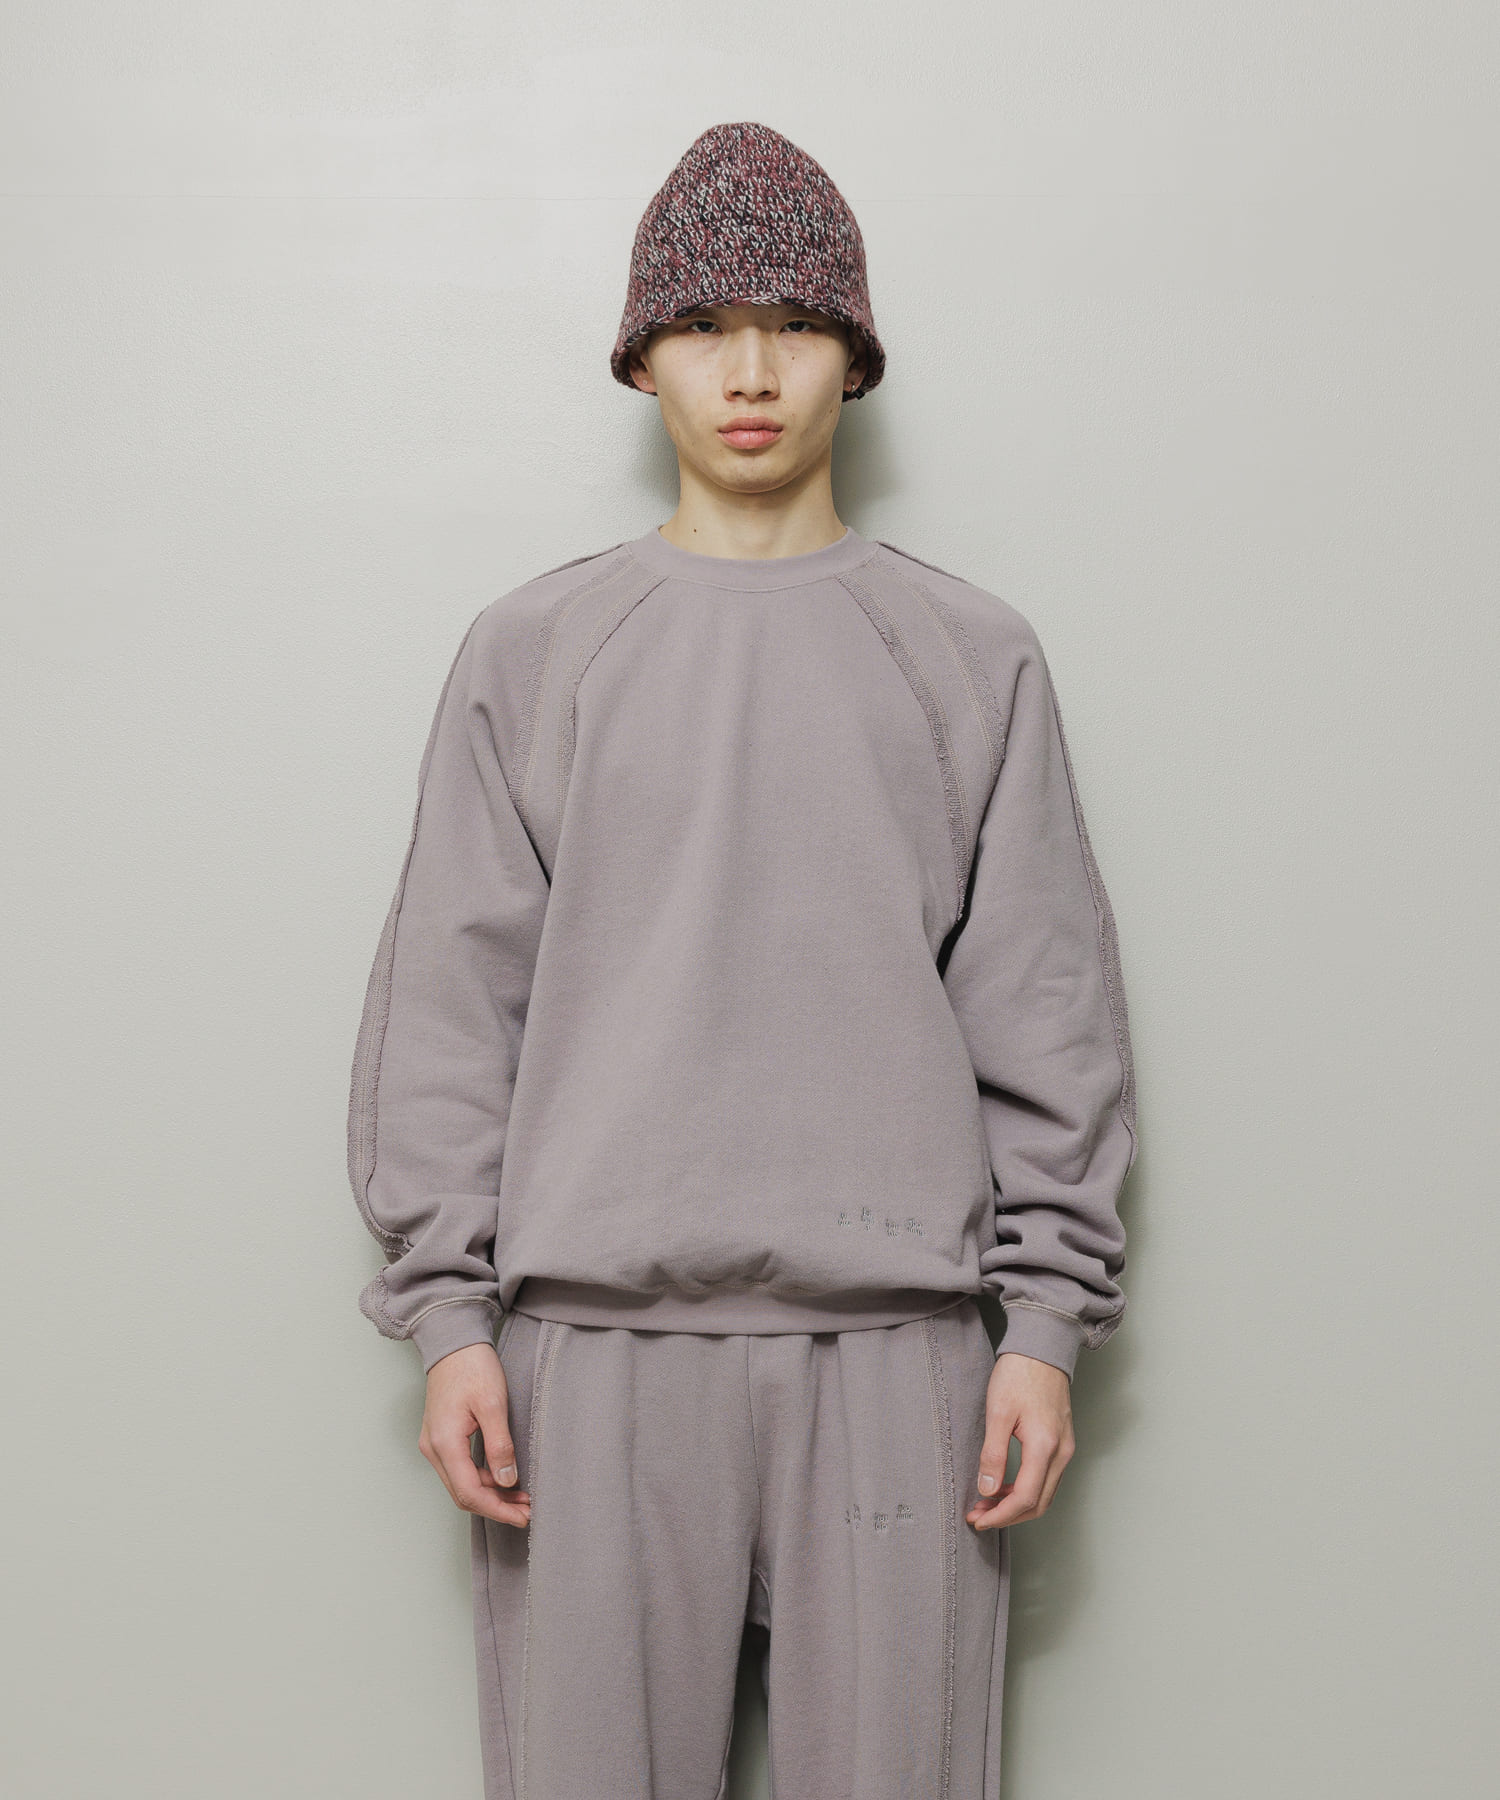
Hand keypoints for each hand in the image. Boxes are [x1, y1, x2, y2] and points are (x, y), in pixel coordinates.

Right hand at [419, 1342, 531, 1527]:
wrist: (454, 1342)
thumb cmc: (472, 1366)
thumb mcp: (493, 1403)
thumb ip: (499, 1445)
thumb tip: (507, 1481)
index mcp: (444, 1443)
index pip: (470, 1493)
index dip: (498, 1510)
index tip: (523, 1516)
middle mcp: (434, 1449)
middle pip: (463, 1494)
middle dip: (496, 1506)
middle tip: (527, 1510)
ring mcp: (435, 1444)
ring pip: (461, 1484)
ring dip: (491, 1494)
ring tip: (521, 1496)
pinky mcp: (441, 1438)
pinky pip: (460, 1470)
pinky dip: (482, 1479)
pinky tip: (504, 1477)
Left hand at [966, 1351, 1075, 1530]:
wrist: (1041, 1349)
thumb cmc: (1019, 1374)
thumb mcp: (998, 1412)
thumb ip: (993, 1454)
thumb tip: (987, 1490)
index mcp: (1045, 1446)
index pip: (1026, 1498)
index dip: (1000, 1515)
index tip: (978, 1519)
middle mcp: (1062, 1453)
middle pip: (1038, 1503)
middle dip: (1007, 1516)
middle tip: (978, 1516)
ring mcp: (1065, 1449)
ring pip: (1044, 1494)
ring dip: (1016, 1505)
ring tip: (986, 1503)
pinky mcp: (1062, 1443)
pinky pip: (1046, 1479)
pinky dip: (1025, 1490)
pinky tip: (1004, 1486)